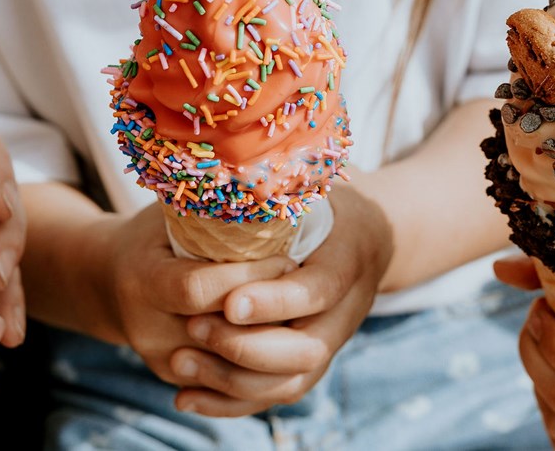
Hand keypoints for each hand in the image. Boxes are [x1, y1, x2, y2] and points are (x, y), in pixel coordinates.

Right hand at [104, 204, 296, 393]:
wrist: (106, 280)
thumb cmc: (152, 234)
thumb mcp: (171, 213)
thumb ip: (210, 207)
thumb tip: (268, 183)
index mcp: (141, 281)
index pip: (199, 290)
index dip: (248, 277)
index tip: (287, 258)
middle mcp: (147, 330)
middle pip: (222, 337)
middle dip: (272, 314)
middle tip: (307, 289)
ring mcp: (162, 361)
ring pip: (234, 373)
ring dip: (278, 346)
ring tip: (307, 315)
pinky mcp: (178, 380)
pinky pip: (231, 387)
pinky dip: (265, 365)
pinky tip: (291, 337)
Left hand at [172, 186, 392, 416]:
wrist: (374, 232)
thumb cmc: (330, 196)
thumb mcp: (316, 176)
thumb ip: (283, 172)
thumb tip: (229, 150)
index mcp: (351, 253)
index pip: (318, 289)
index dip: (275, 300)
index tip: (228, 301)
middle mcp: (349, 306)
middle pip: (307, 349)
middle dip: (247, 347)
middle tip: (194, 329)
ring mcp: (333, 339)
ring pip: (291, 381)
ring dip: (233, 381)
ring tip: (180, 363)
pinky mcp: (311, 361)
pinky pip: (276, 395)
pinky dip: (232, 403)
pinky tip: (185, 399)